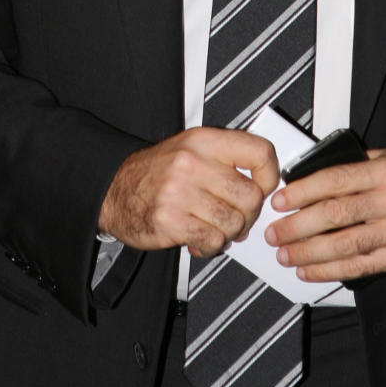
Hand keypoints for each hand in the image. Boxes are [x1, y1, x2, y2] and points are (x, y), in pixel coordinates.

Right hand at [98, 127, 278, 257]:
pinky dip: (212, 245)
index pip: (259, 152)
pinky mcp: (170, 221)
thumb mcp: (192, 148)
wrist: (115, 189)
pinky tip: (200, 238)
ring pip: (234, 222)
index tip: (265, 187)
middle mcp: (192, 163)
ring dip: (230, 231)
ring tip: (215, 226)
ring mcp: (180, 192)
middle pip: (250, 196)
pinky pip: (213, 240)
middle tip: (238, 216)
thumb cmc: (158, 171)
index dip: (270, 175)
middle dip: (249, 214)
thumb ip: (226, 159)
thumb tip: (265, 182)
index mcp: (203, 141)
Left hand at [264, 146, 385, 283]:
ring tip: (285, 254)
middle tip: (274, 232)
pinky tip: (310, 271)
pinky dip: (331, 271)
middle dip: (298, 226)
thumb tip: (315, 175)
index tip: (280, 200)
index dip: (303, 192)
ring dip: (309, 253)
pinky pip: (361, 267)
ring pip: (345, 245)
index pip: (336, 181)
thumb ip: (359, 164)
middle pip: (335, 215)